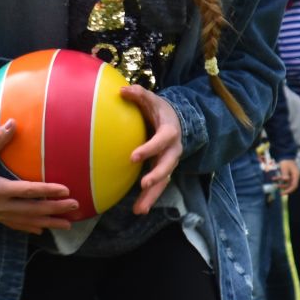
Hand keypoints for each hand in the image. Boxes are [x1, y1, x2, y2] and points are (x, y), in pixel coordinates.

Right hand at [0, 122, 81, 233]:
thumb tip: (13, 121)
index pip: (27, 191)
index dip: (48, 191)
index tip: (66, 190)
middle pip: (31, 210)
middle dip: (55, 209)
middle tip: (76, 205)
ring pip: (26, 221)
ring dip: (48, 223)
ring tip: (68, 225)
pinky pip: (14, 224)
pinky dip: (29, 227)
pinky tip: (42, 230)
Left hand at [121, 84, 183, 215]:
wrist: (176, 121)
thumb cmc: (159, 110)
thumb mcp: (152, 100)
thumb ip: (139, 94)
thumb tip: (122, 90)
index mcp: (170, 132)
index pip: (162, 141)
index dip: (150, 148)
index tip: (133, 157)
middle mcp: (173, 150)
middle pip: (168, 165)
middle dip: (157, 176)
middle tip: (144, 185)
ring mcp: (169, 162)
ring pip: (164, 181)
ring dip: (152, 195)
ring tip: (139, 210)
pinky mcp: (163, 170)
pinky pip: (158, 186)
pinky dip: (149, 198)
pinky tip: (138, 209)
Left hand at [275, 158, 299, 194]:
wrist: (286, 156)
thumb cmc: (286, 161)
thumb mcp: (285, 167)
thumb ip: (285, 174)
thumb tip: (285, 180)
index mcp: (296, 175)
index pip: (294, 186)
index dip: (289, 190)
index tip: (283, 193)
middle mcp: (295, 177)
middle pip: (291, 186)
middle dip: (284, 188)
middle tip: (278, 190)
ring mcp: (291, 176)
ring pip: (287, 183)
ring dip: (281, 184)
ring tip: (275, 184)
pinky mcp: (288, 175)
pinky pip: (284, 180)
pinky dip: (279, 180)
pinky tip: (274, 179)